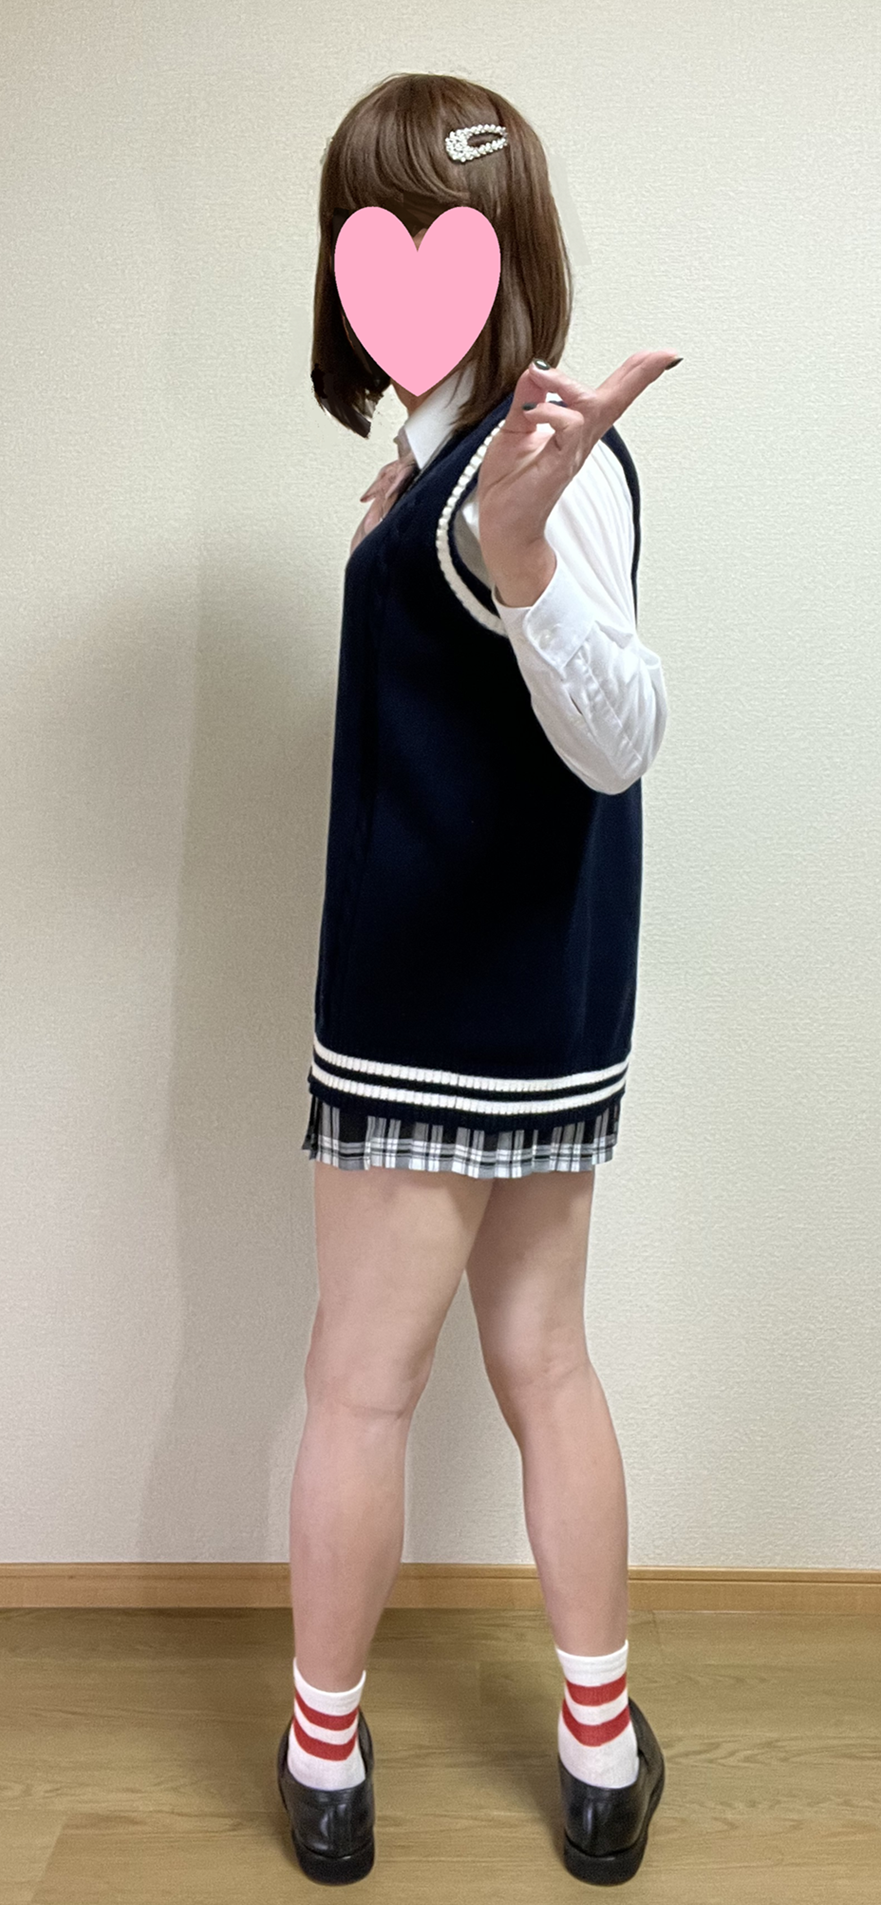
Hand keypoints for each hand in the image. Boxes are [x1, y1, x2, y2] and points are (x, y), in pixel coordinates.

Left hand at [476, 353, 681, 573]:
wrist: (503, 526)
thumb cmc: (510, 485)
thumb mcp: (515, 429)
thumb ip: (527, 398)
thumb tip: (536, 369)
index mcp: (573, 431)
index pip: (605, 397)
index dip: (631, 376)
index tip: (659, 356)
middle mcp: (580, 440)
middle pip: (616, 401)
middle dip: (640, 375)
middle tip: (663, 354)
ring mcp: (573, 452)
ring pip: (591, 408)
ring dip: (567, 385)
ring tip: (540, 372)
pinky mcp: (562, 463)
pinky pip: (569, 427)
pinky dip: (550, 412)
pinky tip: (530, 411)